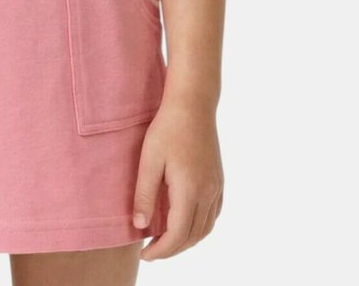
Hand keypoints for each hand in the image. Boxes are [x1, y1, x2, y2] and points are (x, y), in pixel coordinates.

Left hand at [132, 96, 223, 260]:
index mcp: (190, 190)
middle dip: (173, 249)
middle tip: (151, 250)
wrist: (193, 103)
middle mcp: (207, 193)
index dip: (161, 250)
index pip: (178, 235)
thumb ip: (144, 194)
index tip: (145, 254)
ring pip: (206, 228)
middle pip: (193, 236)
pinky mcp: (218, 179)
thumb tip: (140, 226)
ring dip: (187, 240)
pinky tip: (186, 222)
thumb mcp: (149, 160)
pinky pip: (213, 214)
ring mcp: (216, 186)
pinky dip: (200, 226)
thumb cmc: (167, 128)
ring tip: (166, 240)